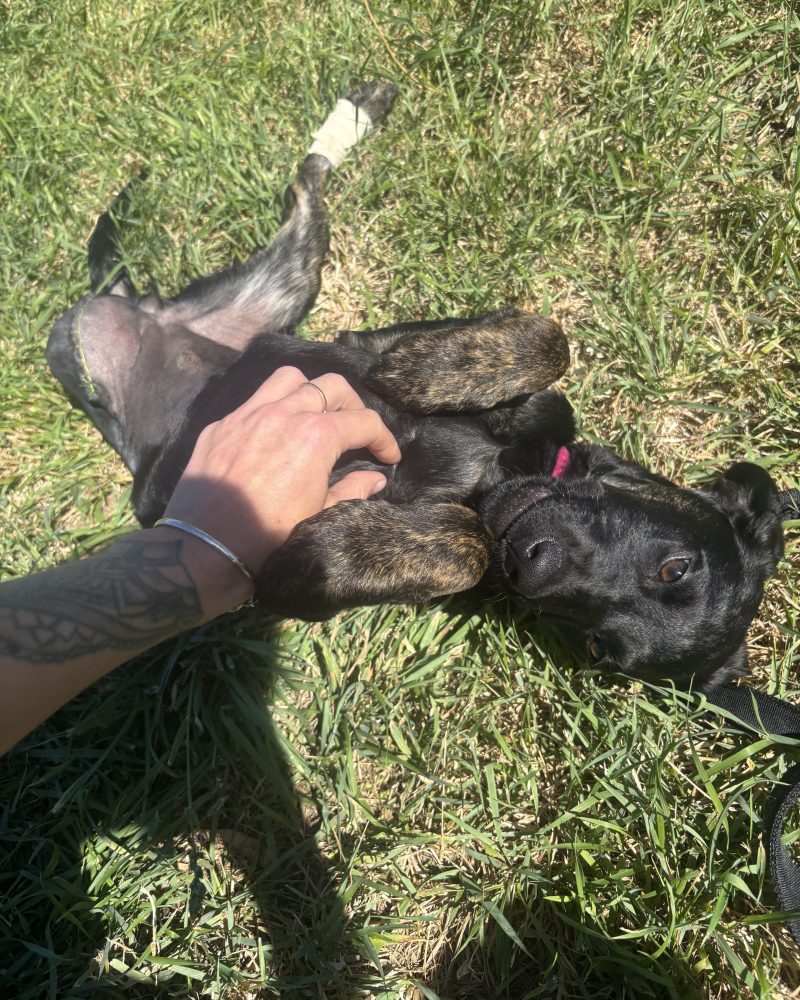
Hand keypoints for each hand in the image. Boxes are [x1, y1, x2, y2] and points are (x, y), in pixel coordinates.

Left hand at [163, 366, 400, 575]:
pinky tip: (275, 434)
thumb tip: (374, 479)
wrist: (207, 548)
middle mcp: (283, 413)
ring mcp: (248, 414)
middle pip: (332, 386)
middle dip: (353, 406)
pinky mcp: (222, 425)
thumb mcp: (320, 515)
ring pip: (289, 378)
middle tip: (357, 432)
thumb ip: (352, 490)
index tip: (388, 457)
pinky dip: (273, 408)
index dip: (383, 439)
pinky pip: (254, 400)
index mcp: (316, 436)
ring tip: (315, 416)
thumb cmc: (269, 537)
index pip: (363, 422)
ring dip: (310, 392)